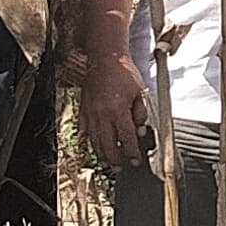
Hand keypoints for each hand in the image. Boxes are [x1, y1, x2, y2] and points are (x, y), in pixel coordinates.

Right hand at [71, 53, 151, 170]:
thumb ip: (141, 114)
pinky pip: (83, 130)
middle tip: (120, 167)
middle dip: (115, 159)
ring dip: (101, 154)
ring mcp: (91, 113)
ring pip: (94, 141)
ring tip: (108, 162)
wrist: (105, 59)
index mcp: (118, 110)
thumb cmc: (124, 73)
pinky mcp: (83, 110)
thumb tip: (140, 131)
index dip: (132, 153)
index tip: (135, 161)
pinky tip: (89, 148)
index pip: (126, 138)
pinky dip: (86, 141)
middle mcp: (102, 114)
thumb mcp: (140, 92)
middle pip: (108, 145)